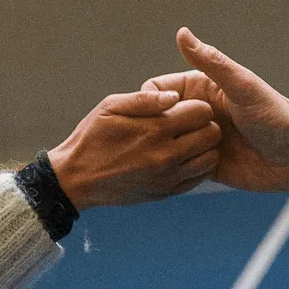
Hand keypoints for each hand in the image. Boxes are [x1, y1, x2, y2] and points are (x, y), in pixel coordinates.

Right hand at [48, 88, 219, 209]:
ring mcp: (168, 177)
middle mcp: (166, 154)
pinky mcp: (166, 192)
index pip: (201, 111)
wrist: (77, 179)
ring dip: (203, 147)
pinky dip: (196, 166)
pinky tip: (180, 158)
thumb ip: (145, 99)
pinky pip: (198, 178)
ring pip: (210, 157)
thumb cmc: (92, 137)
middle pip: (212, 134)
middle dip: (204, 124)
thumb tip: (175, 96)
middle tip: (187, 124)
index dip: (195, 105)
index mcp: (154, 129)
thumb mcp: (110, 107)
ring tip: (185, 141)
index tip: (183, 107)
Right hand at [143, 28, 288, 191]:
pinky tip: (194, 172)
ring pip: (166, 146)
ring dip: (173, 153)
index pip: (156, 90)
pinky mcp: (205, 164)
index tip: (164, 115)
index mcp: (199, 88)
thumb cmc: (276, 115)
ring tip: (202, 155)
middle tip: (185, 140)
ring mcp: (200, 139)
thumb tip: (181, 32)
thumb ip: (212, 62)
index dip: (152, 102)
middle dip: (159, 131)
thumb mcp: (242, 87)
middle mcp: (196, 113)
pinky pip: (180, 168)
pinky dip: (180, 171)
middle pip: (157, 120)